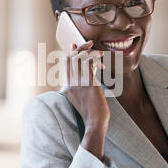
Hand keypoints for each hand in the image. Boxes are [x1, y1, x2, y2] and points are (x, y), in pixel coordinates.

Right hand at [62, 40, 109, 159]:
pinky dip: (94, 58)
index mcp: (68, 88)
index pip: (66, 65)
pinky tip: (101, 58)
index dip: (70, 53)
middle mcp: (72, 83)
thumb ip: (81, 90)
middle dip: (79, 48)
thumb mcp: (81, 101)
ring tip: (99, 51)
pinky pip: (89, 64)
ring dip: (90, 52)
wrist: (94, 125)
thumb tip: (88, 81)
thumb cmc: (91, 116)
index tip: (75, 45)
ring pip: (80, 59)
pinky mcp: (89, 83)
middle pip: (71, 59)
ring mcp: (79, 83)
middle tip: (89, 43)